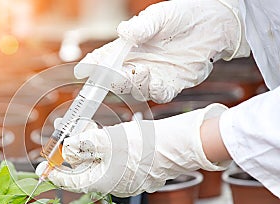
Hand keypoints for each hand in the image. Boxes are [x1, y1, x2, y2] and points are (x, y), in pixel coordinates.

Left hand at [36, 104, 230, 196]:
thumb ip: (82, 145)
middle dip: (74, 148)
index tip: (41, 169)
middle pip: (84, 167)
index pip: (71, 180)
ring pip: (98, 160)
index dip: (54, 172)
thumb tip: (67, 149)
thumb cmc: (142, 146)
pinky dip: (103, 146)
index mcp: (102, 182)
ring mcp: (124, 177)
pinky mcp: (134, 168)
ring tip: (86, 124)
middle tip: (67, 129)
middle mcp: (111, 183)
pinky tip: (102, 131)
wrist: (176, 146)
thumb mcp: (105, 141)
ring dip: (89, 143)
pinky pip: (111, 159)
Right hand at [75, 0, 249, 102]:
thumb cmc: (182, 16)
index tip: (83, 71)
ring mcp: (153, 76)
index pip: (105, 59)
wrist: (212, 24)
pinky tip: (156, 80)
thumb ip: (142, 27)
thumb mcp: (160, 16)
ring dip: (133, 84)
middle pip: (116, 79)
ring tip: (141, 70)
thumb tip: (124, 32)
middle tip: (112, 74)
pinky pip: (158, 94)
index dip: (93, 66)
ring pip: (134, 89)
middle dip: (111, 80)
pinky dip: (154, 90)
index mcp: (128, 48)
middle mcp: (137, 64)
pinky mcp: (170, 85)